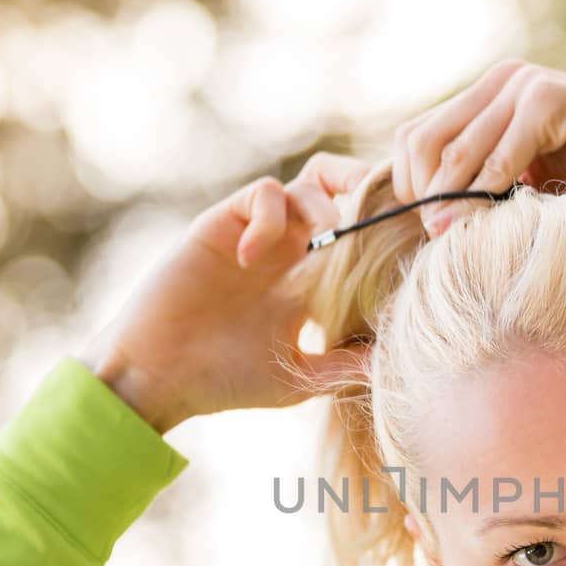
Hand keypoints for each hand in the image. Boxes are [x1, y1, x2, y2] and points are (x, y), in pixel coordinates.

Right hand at [78, 153, 373, 431]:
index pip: (357, 233)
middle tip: (377, 217)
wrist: (160, 376)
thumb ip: (342, 367)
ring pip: (303, 183)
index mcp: (310, 280)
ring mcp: (256, 235)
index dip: (381, 227)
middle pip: (337, 188)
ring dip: (323, 204)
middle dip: (363, 189)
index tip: (406, 244)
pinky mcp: (221, 225)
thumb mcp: (297, 379)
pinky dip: (268, 217)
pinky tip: (255, 258)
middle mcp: (288, 250)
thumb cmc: (224, 381)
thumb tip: (393, 363)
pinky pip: (260, 194)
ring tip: (323, 241)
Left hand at [393, 60, 565, 235]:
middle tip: (438, 235)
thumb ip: (492, 186)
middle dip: (424, 195)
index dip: (411, 183)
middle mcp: (499, 82)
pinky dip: (488, 194)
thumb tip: (439, 226)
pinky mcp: (546, 100)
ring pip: (456, 150)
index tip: (430, 225)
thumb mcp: (535, 177)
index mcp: (489, 93)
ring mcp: (521, 85)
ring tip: (453, 237)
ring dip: (450, 201)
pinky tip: (494, 223)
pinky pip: (500, 156)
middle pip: (424, 141)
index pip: (417, 136)